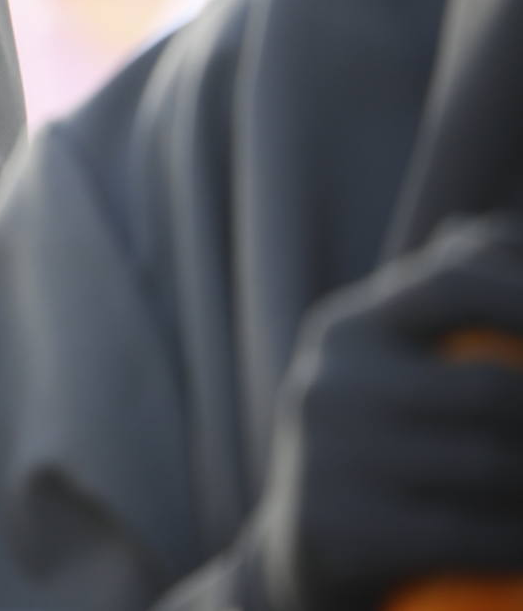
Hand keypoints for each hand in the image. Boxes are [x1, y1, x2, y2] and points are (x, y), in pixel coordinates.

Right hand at [250, 214, 522, 610]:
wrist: (298, 563)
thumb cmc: (379, 452)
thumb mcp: (392, 364)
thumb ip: (445, 298)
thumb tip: (506, 236)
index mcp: (347, 330)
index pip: (456, 280)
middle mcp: (329, 384)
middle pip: (492, 387)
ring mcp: (328, 458)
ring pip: (494, 465)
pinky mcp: (340, 531)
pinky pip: (474, 535)